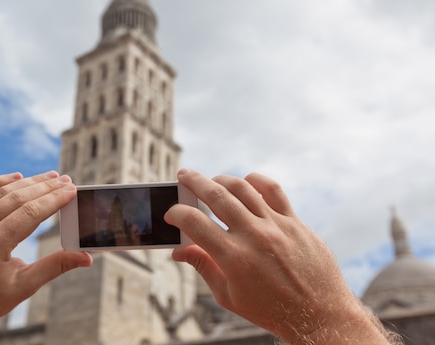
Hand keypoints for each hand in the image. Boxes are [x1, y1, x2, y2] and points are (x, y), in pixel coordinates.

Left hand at [0, 171, 91, 336]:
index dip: (53, 200)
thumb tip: (85, 258)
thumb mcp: (23, 288)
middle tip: (67, 180)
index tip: (72, 190)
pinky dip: (0, 183)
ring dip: (27, 182)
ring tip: (50, 176)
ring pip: (0, 193)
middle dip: (45, 187)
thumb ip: (54, 267)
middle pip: (16, 198)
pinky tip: (17, 176)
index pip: (29, 213)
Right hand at [165, 169, 390, 343]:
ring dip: (221, 179)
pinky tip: (246, 182)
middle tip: (182, 175)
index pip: (194, 223)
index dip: (177, 214)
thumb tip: (179, 252)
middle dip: (193, 182)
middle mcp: (254, 236)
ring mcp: (277, 226)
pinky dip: (256, 181)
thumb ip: (203, 267)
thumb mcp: (228, 296)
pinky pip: (274, 191)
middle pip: (215, 195)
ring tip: (210, 180)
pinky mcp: (295, 223)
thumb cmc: (270, 310)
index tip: (172, 214)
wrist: (319, 316)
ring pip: (242, 188)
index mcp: (233, 258)